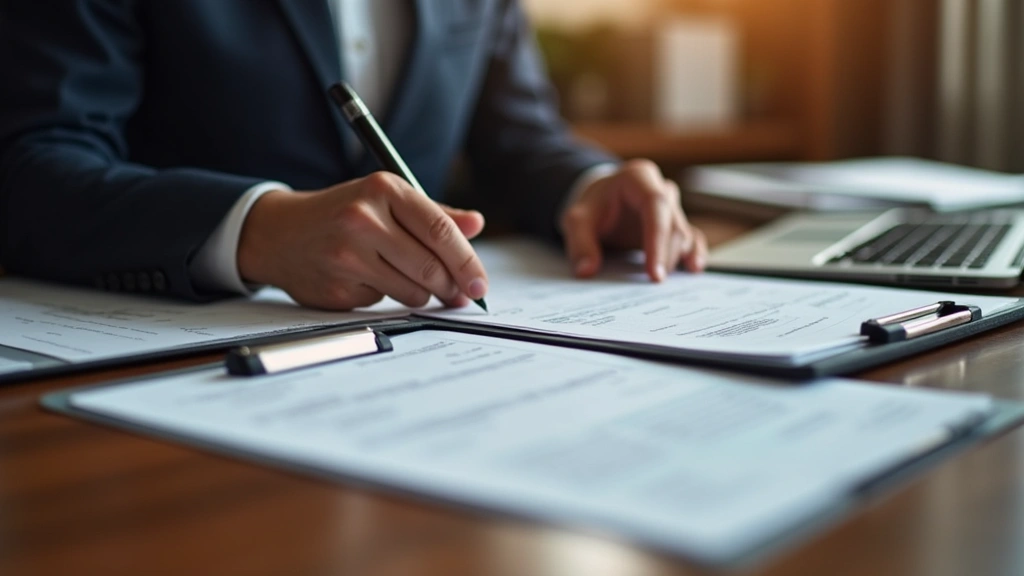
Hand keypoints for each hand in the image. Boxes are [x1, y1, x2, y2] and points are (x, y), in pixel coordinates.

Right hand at [238, 172, 488, 309]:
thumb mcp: (386, 200)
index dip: (467, 262)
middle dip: (452, 288)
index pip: (439, 230)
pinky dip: (386, 296)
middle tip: (459, 296)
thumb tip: (476, 224)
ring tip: (411, 282)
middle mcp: (363, 218)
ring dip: (422, 295)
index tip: (480, 285)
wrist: (280, 233)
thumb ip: (434, 214)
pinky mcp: (337, 287)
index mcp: (383, 188)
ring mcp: (347, 255)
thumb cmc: (343, 214)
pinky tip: (368, 279)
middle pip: (430, 267)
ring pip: (411, 291)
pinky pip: (382, 301)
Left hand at [560, 160, 707, 281]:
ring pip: (683, 234)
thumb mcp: (577, 221)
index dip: (657, 240)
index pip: (656, 206)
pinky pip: (693, 238)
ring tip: (662, 285)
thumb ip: (580, 243)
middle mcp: (661, 189)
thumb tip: (587, 271)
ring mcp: (673, 208)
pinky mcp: (677, 225)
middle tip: (654, 284)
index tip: (653, 273)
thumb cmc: (592, 209)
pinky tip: (693, 269)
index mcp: (638, 178)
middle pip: (673, 224)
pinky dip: (694, 254)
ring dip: (675, 260)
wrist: (602, 204)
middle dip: (665, 256)